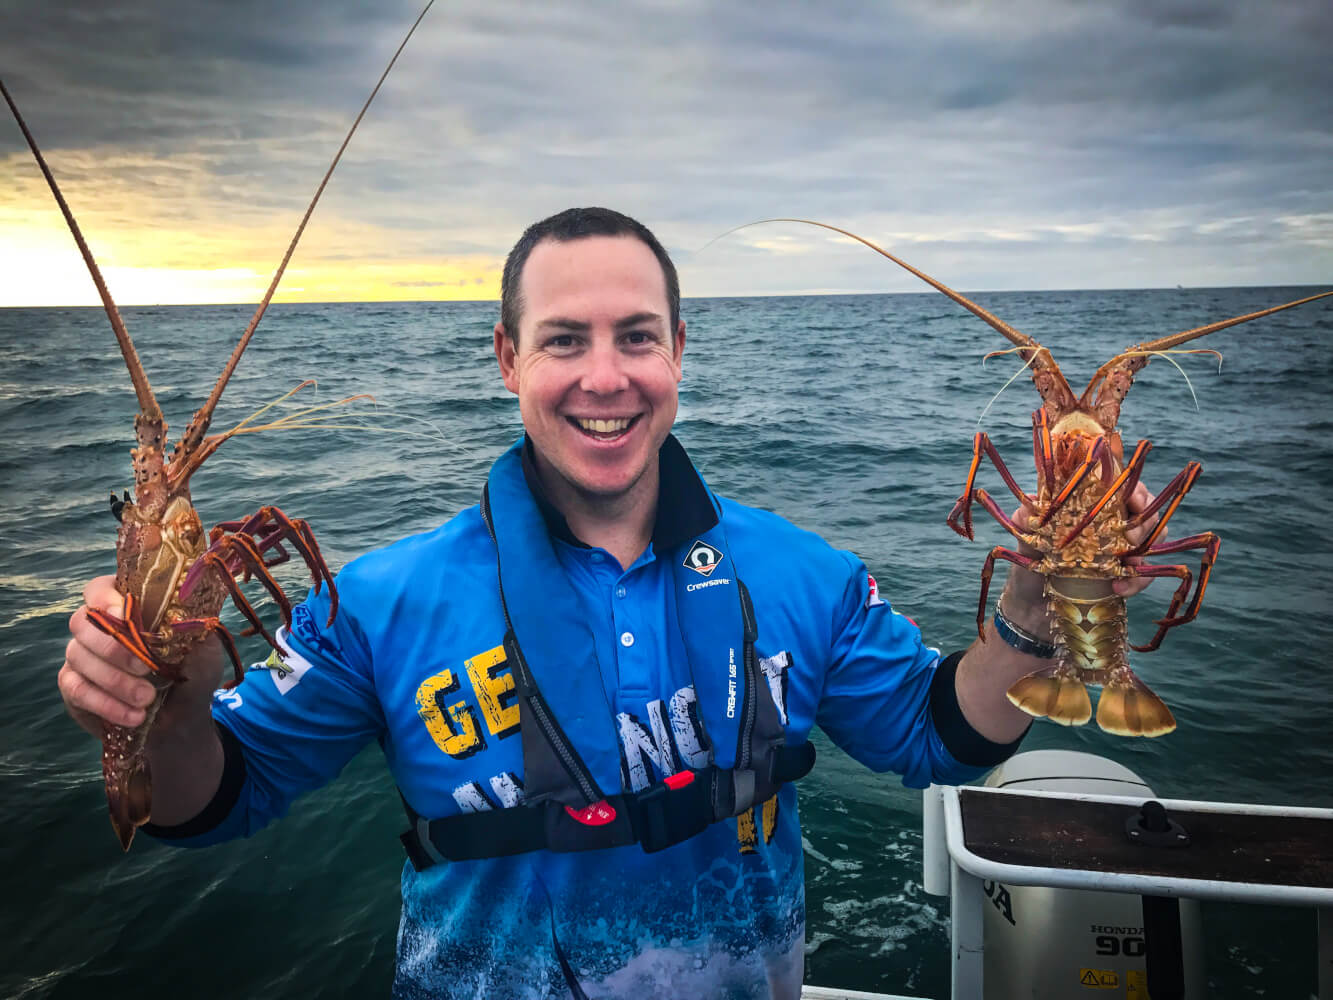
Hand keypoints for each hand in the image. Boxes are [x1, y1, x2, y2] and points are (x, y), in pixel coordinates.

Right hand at [60, 575, 223, 737]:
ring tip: (147, 699)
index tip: (125, 616)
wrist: (183, 717)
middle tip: (145, 668)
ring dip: (115, 681)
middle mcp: (97, 627)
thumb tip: (189, 607)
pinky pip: (76, 690)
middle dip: (113, 646)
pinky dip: (106, 704)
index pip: (99, 588)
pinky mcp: (74, 686)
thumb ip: (193, 628)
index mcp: (128, 606)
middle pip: (81, 622)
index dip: (105, 598)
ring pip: (78, 657)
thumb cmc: (192, 673)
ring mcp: (81, 655)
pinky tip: (133, 716)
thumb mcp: (203, 649)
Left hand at [1000, 481, 1163, 627]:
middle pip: (1146, 511)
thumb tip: (1034, 500)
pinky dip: (1137, 580)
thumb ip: (1026, 518)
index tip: (1133, 499)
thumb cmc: (1029, 565)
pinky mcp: (1124, 578)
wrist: (1031, 607)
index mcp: (1091, 507)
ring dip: (1146, 547)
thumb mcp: (1026, 538)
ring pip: (1153, 539)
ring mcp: (1121, 552)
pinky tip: (1118, 587)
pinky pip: (1143, 576)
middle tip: (1130, 535)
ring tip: (1129, 560)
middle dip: (1145, 520)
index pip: (1123, 488)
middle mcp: (1111, 525)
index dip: (1135, 491)